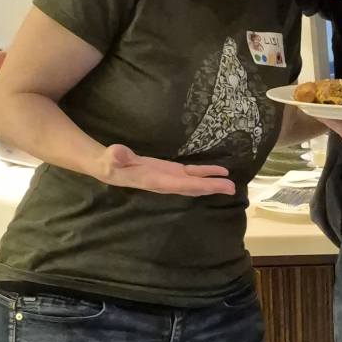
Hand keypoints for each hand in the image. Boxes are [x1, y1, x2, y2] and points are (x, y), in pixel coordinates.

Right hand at [99, 144, 234, 196]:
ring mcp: (170, 178)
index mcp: (155, 180)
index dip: (198, 185)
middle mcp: (166, 183)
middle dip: (211, 188)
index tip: (215, 186)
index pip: (180, 185)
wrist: (110, 168)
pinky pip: (192, 175)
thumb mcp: (111, 158)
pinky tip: (219, 172)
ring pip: (195, 183)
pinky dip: (205, 173)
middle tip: (231, 188)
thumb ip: (116, 156)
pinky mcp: (172, 172)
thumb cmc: (110, 163)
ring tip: (230, 184)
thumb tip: (117, 153)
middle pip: (193, 188)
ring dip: (212, 183)